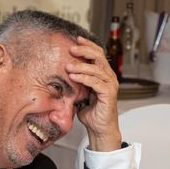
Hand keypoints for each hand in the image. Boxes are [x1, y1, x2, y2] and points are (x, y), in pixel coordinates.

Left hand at [66, 36, 120, 150]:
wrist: (99, 129)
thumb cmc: (90, 112)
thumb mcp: (79, 93)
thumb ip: (74, 83)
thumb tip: (59, 75)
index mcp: (103, 74)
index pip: (98, 54)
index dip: (88, 45)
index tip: (76, 39)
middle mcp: (109, 77)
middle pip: (99, 57)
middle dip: (84, 50)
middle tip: (71, 48)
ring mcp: (110, 85)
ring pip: (97, 68)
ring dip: (81, 65)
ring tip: (68, 66)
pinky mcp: (108, 94)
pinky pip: (96, 82)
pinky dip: (84, 78)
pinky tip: (74, 76)